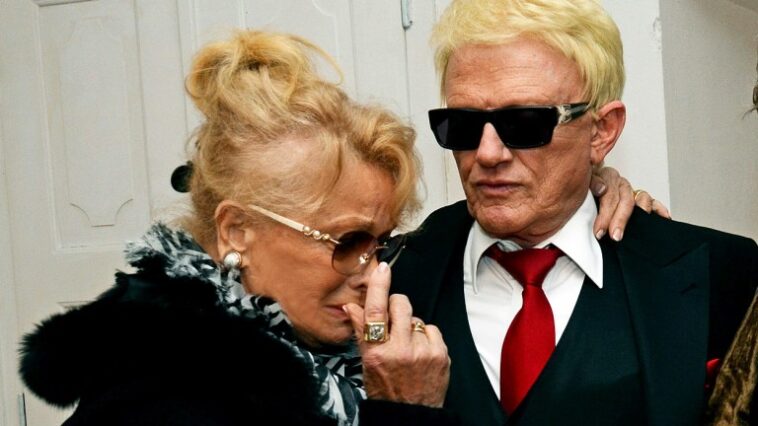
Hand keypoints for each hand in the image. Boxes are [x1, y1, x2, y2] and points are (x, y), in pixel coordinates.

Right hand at [343, 263, 449, 406]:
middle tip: (394, 320)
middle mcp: (399, 350)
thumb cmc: (386, 390)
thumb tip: (352, 306)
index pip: (375, 311)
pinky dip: (426, 337)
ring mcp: (422, 352)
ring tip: (407, 346)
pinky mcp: (440, 355)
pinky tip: (421, 351)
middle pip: (401, 304)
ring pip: (416, 318)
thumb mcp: (366, 363)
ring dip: (410, 327)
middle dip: (397, 305)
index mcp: (376, 352)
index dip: (378, 286)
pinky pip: (431, 329)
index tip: (382, 269)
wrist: (410, 414)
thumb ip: (361, 332)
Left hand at [590, 166, 670, 240]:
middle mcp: (621, 183)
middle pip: (625, 200)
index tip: (599, 231)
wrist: (587, 191)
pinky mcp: (641, 198)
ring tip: (639, 227)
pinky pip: (654, 202)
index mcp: (607, 177)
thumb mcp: (583, 185)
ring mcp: (632, 190)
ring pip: (642, 199)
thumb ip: (590, 184)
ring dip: (640, 214)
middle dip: (620, 220)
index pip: (609, 195)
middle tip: (615, 236)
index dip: (604, 215)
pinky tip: (664, 217)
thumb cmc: (585, 191)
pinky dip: (660, 209)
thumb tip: (601, 189)